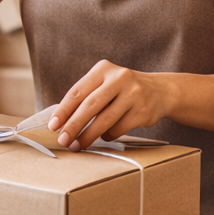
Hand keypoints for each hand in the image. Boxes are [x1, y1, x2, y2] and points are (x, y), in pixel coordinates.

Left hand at [46, 60, 172, 149]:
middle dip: (73, 126)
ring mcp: (133, 94)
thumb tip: (61, 122)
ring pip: (104, 121)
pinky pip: (118, 129)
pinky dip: (107, 136)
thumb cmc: (123, 90)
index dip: (63, 111)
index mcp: (104, 69)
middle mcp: (119, 78)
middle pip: (90, 106)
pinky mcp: (142, 111)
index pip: (77, 91)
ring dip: (88, 136)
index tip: (53, 126)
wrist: (160, 91)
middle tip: (63, 140)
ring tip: (78, 145)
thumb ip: (86, 97)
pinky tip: (104, 136)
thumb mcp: (105, 83)